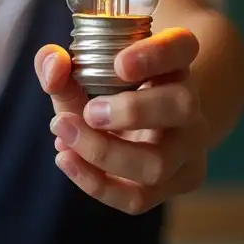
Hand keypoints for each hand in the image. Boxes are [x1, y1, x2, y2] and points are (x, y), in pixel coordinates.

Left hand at [34, 28, 208, 214]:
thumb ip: (57, 65)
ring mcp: (188, 148)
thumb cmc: (108, 91)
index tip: (119, 63)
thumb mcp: (82, 73)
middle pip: (181, 106)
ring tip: (64, 135)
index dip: (155, 54)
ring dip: (103, 153)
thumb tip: (53, 67)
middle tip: (90, 111)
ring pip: (158, 163)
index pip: (182, 46)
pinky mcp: (176, 183)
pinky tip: (67, 159)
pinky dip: (96, 184)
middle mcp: (190, 102)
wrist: (138, 126)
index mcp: (175, 60)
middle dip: (132, 112)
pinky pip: (138, 197)